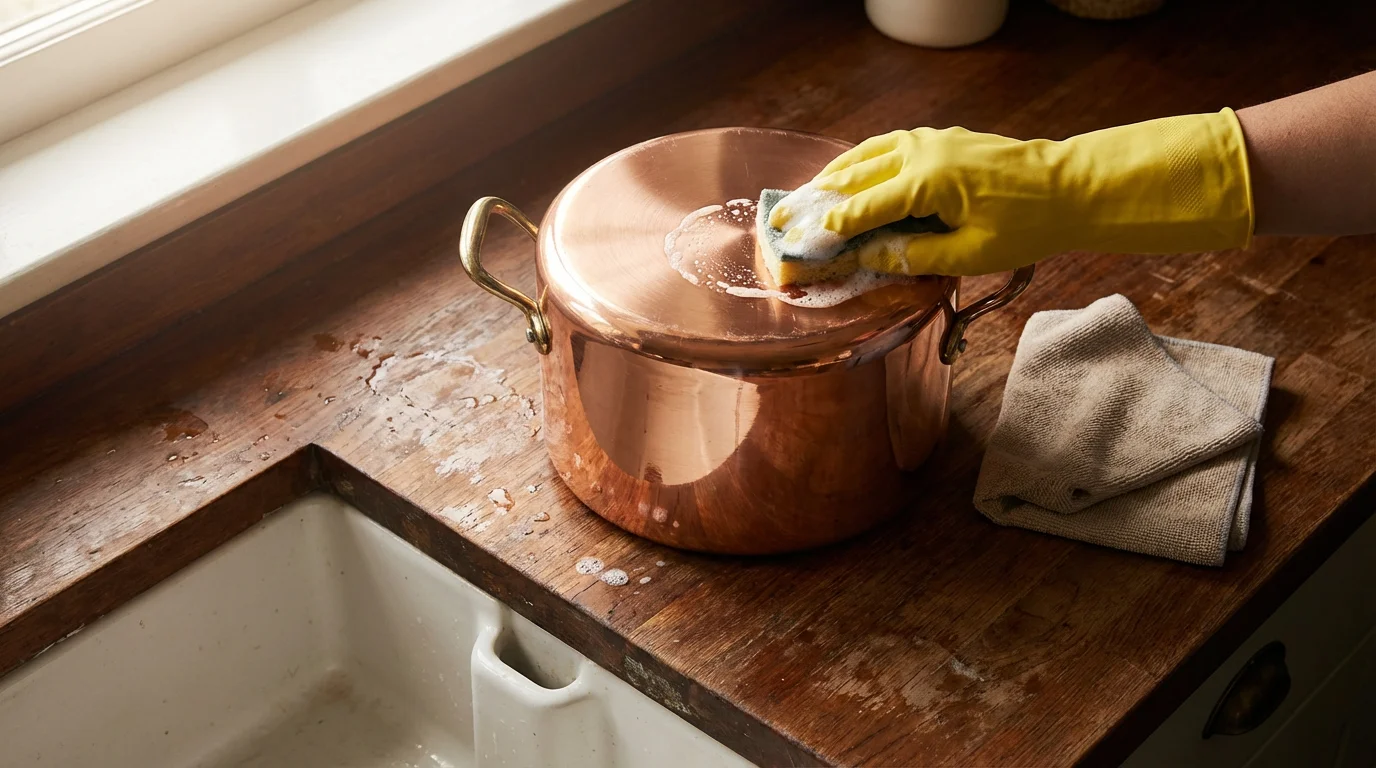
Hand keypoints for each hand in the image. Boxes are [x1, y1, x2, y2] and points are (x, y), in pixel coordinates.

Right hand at [785, 110, 1253, 275]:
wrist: (1072, 187)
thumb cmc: (1027, 224)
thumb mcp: (969, 254)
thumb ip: (912, 255)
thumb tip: (867, 258)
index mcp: (926, 181)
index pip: (861, 208)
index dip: (827, 231)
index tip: (797, 246)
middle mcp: (921, 152)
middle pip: (854, 176)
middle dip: (817, 201)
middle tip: (784, 221)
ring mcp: (931, 141)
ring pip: (866, 155)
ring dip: (833, 177)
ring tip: (805, 198)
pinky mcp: (941, 140)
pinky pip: (886, 147)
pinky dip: (860, 161)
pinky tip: (850, 175)